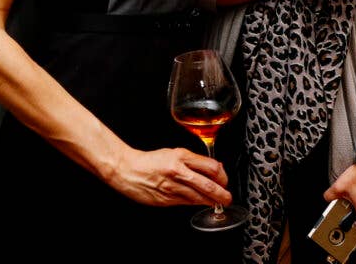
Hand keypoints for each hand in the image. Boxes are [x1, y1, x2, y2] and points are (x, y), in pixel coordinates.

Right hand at [109, 146, 231, 207]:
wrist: (128, 169)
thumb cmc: (151, 160)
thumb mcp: (174, 153)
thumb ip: (193, 160)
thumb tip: (213, 168)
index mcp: (181, 156)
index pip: (210, 167)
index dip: (222, 175)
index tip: (224, 179)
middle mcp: (178, 171)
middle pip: (208, 185)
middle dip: (222, 193)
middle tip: (228, 197)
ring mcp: (172, 187)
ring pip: (198, 197)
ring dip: (211, 201)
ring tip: (218, 202)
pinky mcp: (166, 199)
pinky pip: (186, 203)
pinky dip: (197, 203)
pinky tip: (201, 203)